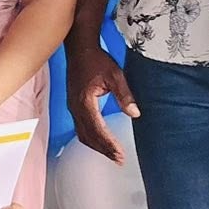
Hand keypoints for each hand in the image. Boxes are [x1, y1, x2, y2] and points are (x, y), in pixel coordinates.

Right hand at [66, 43, 136, 164]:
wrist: (79, 49)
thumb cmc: (96, 60)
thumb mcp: (115, 75)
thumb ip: (125, 95)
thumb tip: (135, 113)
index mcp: (85, 101)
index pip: (97, 129)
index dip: (109, 144)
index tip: (120, 154)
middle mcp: (75, 107)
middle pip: (88, 136)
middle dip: (104, 150)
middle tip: (119, 160)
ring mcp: (73, 107)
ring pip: (82, 134)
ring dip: (97, 146)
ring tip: (111, 155)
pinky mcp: (73, 105)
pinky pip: (80, 127)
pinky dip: (90, 138)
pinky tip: (99, 141)